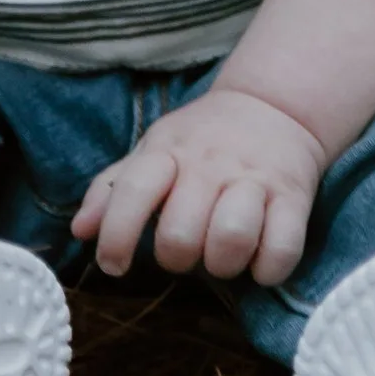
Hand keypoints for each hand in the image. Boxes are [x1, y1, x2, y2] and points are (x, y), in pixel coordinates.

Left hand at [73, 85, 325, 288]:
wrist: (274, 107)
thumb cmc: (201, 142)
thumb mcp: (153, 151)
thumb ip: (114, 189)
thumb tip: (80, 231)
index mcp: (169, 151)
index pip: (134, 190)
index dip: (117, 234)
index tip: (114, 265)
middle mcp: (211, 164)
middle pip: (181, 233)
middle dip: (176, 258)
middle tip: (184, 250)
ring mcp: (255, 180)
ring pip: (231, 239)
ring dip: (222, 264)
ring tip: (222, 256)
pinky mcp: (294, 197)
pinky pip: (282, 249)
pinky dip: (267, 268)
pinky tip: (258, 260)